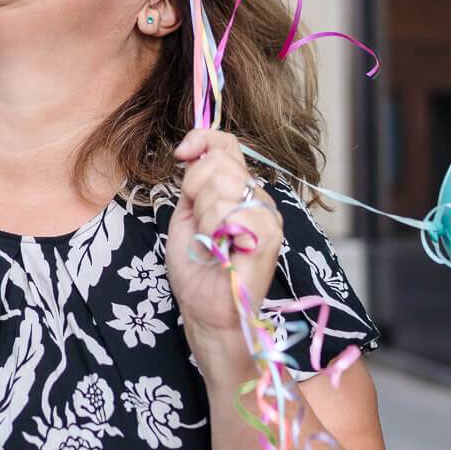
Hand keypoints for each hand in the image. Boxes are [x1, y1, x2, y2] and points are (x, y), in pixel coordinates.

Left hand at [166, 128, 283, 340]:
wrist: (204, 310)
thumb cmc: (197, 267)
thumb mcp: (187, 213)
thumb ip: (194, 181)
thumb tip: (191, 148)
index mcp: (241, 189)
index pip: (226, 143)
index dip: (201, 139)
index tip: (181, 153)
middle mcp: (259, 197)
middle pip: (217, 163)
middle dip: (194, 191)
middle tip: (200, 224)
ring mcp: (267, 216)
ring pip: (220, 188)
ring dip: (203, 217)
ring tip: (211, 241)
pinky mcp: (269, 236)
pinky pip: (232, 212)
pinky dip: (215, 231)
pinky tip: (221, 250)